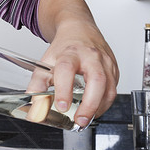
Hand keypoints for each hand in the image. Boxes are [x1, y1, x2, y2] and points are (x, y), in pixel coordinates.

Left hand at [35, 0, 119, 128]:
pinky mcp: (114, 69)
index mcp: (70, 53)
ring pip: (109, 88)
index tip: (61, 105)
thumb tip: (35, 107)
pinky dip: (104, 103)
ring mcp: (105, 62)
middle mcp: (90, 56)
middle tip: (79, 120)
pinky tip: (94, 109)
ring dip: (98, 108)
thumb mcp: (45, 62)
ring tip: (85, 119)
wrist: (79, 29)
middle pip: (97, 79)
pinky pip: (113, 89)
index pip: (67, 69)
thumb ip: (38, 85)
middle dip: (89, 104)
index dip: (64, 89)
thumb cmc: (64, 47)